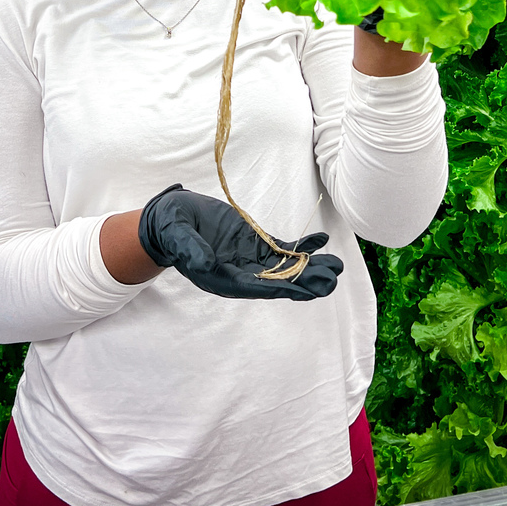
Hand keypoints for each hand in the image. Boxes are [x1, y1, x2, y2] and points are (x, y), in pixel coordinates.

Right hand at [138, 185, 342, 300]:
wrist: (170, 218)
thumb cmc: (171, 228)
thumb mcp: (178, 236)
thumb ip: (191, 250)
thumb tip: (204, 263)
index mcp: (222, 278)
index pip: (256, 287)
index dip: (282, 287)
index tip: (305, 288)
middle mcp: (240, 273)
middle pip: (278, 281)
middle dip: (306, 280)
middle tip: (333, 278)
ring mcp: (249, 259)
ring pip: (285, 266)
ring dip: (311, 266)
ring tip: (336, 264)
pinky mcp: (253, 243)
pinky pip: (282, 246)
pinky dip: (301, 245)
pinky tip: (320, 240)